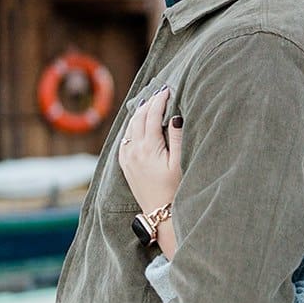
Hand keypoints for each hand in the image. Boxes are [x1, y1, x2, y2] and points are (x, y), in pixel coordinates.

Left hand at [118, 86, 183, 214]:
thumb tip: (176, 116)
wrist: (160, 213)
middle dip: (149, 103)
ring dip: (139, 113)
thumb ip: (177, 138)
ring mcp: (127, 158)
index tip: (167, 89)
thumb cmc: (175, 189)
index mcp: (148, 148)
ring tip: (149, 103)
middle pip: (138, 118)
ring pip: (129, 127)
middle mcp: (133, 151)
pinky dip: (131, 126)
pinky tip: (137, 124)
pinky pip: (124, 139)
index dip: (159, 100)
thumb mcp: (179, 163)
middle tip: (160, 92)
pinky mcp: (125, 165)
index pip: (152, 115)